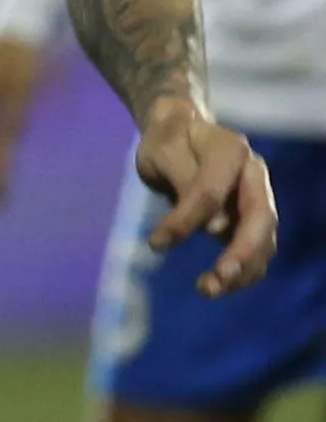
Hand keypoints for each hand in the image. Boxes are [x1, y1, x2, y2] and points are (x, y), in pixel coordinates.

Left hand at [135, 97, 276, 297]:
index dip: (187, 220)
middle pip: (259, 219)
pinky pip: (257, 249)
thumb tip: (215, 230)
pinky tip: (218, 285)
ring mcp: (259, 196)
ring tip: (208, 290)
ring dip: (243, 270)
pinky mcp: (253, 218)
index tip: (157, 244)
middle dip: (240, 254)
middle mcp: (254, 174)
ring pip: (264, 240)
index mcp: (230, 150)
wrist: (180, 131)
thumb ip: (186, 183)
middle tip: (215, 281)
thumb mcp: (162, 153)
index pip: (212, 191)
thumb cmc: (168, 141)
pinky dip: (242, 271)